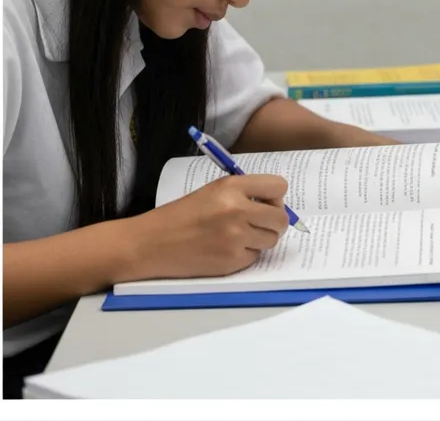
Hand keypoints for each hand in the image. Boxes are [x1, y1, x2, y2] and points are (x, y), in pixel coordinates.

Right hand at [128, 174, 290, 279]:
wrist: (149, 244)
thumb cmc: (179, 216)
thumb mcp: (212, 192)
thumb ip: (244, 194)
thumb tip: (276, 204)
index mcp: (231, 187)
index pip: (279, 187)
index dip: (275, 197)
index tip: (265, 203)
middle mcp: (237, 210)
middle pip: (281, 218)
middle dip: (273, 221)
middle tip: (257, 223)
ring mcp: (236, 237)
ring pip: (271, 239)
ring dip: (260, 239)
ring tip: (237, 236)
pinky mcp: (232, 261)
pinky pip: (255, 256)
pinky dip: (245, 254)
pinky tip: (224, 249)